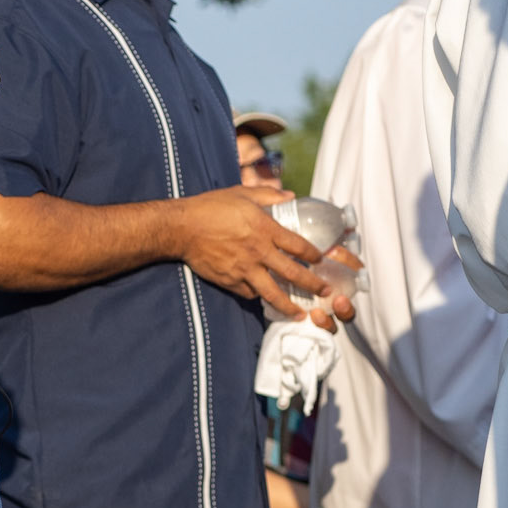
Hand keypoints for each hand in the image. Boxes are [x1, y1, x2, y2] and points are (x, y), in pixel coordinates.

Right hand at [174, 185, 328, 317]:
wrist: (182, 227)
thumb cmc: (210, 207)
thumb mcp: (242, 193)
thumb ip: (269, 195)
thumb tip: (290, 195)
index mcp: (265, 229)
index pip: (298, 245)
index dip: (314, 255)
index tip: (321, 260)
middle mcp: (258, 252)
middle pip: (293, 274)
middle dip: (313, 285)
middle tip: (325, 292)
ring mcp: (244, 269)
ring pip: (273, 293)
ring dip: (289, 305)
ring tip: (300, 314)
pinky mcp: (230, 281)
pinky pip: (249, 294)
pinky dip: (258, 297)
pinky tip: (264, 299)